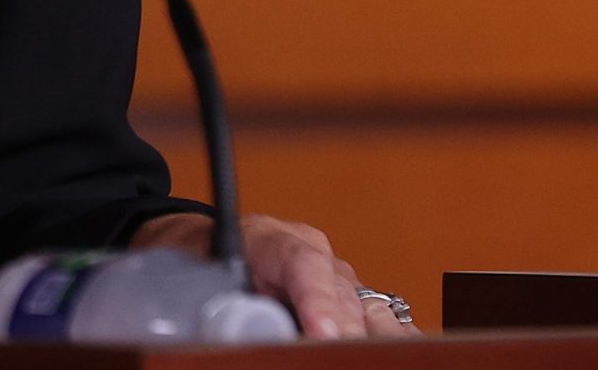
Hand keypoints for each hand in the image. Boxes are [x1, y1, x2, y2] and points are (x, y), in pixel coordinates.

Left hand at [132, 211, 416, 340]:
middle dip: (342, 333)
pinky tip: (399, 355)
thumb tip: (243, 328)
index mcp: (271, 239)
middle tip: (340, 356)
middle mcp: (314, 255)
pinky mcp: (351, 301)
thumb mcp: (200, 278)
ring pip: (367, 310)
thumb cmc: (198, 262)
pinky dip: (388, 339)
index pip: (302, 263)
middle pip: (339, 296)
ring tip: (375, 358)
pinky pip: (377, 321)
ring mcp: (336, 278)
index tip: (323, 332)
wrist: (203, 250)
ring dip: (370, 339)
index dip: (316, 301)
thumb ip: (226, 303)